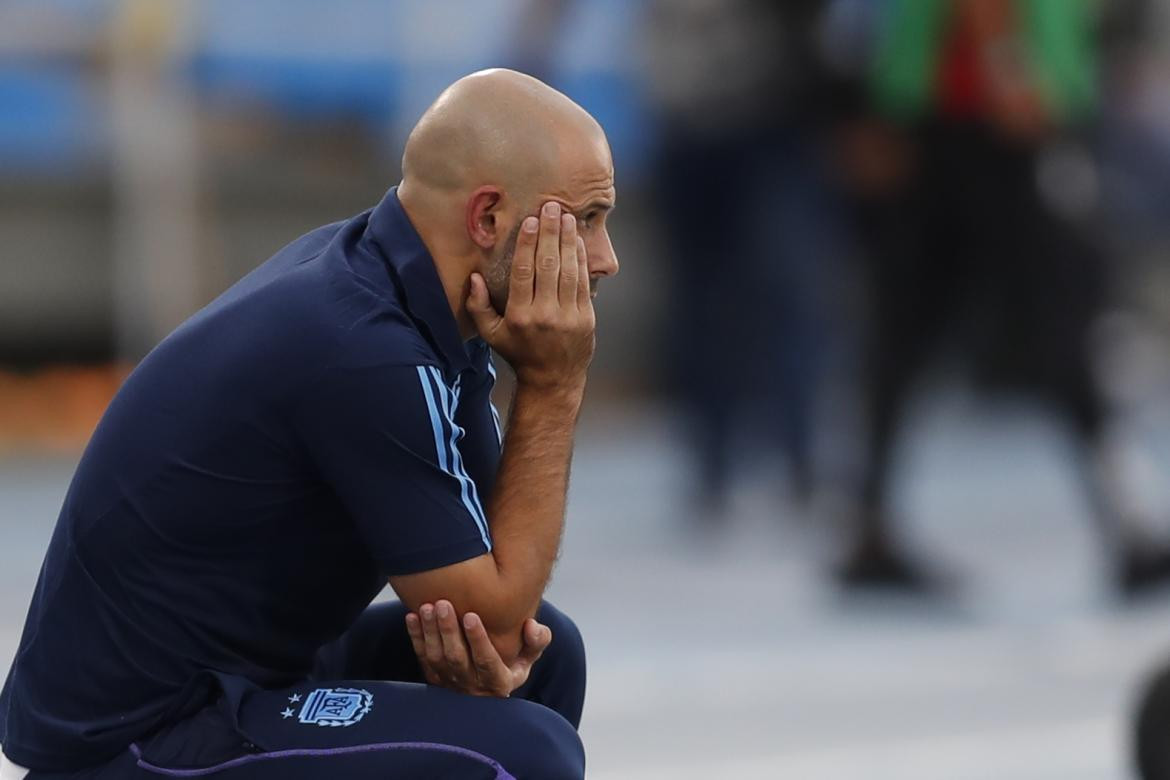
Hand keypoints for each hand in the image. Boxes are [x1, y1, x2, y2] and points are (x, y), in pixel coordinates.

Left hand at [405, 600, 551, 696]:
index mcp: (498, 681)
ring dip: (430, 632)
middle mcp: (472, 685)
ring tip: (428, 607)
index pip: (486, 661)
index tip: (471, 616)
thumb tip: (532, 626)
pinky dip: (416, 637)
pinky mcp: (434, 677)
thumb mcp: (530, 656)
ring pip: (437, 658)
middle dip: (448, 630)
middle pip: (456, 658)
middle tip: (443, 604)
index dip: (478, 639)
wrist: (487, 683)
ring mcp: (450, 683)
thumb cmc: (512, 661)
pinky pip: (422, 657)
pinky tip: (413, 616)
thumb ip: (537, 641)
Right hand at [466, 201, 594, 390]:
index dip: (527, 244)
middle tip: (552, 207)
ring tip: (566, 217)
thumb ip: (478, 306)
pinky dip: (580, 259)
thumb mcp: (492, 335)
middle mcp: (544, 314)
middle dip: (550, 233)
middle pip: (548, 265)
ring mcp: (568, 315)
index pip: (523, 272)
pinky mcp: (586, 317)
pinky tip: (576, 241)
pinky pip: (583, 282)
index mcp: (520, 315)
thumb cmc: (519, 354)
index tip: (530, 221)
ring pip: (568, 270)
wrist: (553, 380)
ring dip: (567, 240)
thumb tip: (474, 277)